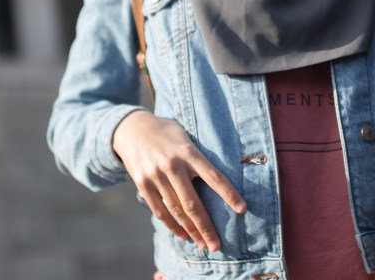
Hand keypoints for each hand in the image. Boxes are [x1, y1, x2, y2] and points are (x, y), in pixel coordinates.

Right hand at [113, 110, 246, 251]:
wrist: (132, 129)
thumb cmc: (167, 133)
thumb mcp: (185, 137)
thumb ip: (198, 158)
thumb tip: (218, 183)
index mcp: (188, 152)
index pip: (213, 176)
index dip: (229, 194)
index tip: (242, 209)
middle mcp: (172, 165)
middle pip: (192, 203)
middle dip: (206, 227)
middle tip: (217, 245)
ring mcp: (155, 176)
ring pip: (176, 210)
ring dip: (191, 231)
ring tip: (203, 244)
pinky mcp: (142, 184)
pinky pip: (159, 210)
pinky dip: (172, 226)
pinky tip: (183, 235)